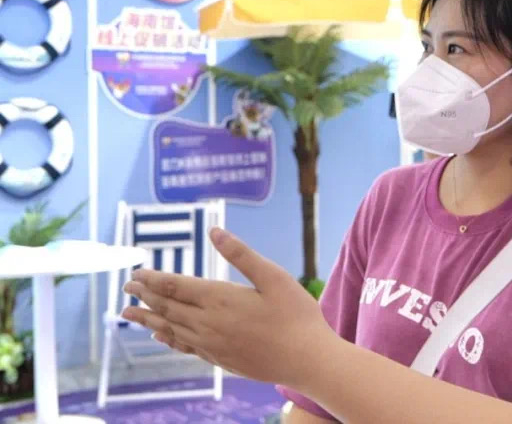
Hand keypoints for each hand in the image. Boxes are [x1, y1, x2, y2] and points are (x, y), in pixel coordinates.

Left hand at [121, 227, 336, 388]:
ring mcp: (212, 344)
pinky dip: (168, 339)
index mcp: (221, 298)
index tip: (135, 273)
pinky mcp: (219, 359)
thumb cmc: (296, 315)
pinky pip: (184, 347)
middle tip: (125, 288)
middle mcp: (209, 323)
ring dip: (148, 318)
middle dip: (145, 296)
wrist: (307, 360)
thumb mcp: (274, 277)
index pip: (176, 286)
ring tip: (128, 313)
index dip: (153, 279)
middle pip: (168, 307)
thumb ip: (241, 254)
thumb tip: (215, 231)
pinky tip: (160, 335)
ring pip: (170, 328)